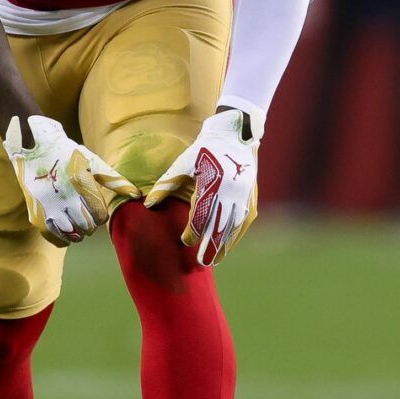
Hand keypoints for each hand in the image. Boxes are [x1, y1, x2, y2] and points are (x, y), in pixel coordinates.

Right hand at [3, 116, 137, 245]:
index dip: (100, 215)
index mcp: (81, 184)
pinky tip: (66, 231)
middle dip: (90, 224)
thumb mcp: (92, 162)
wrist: (34, 149)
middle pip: (86, 226)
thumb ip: (114, 180)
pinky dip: (63, 238)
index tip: (95, 209)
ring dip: (78, 232)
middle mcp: (65, 198)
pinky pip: (54, 238)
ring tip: (77, 222)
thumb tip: (136, 195)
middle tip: (86, 215)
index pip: (99, 216)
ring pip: (71, 234)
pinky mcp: (36, 215)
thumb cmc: (68, 154)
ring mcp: (49, 208)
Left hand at [144, 110, 258, 265]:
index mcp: (211, 182)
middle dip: (210, 246)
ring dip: (225, 244)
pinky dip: (236, 235)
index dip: (193, 232)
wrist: (235, 136)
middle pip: (219, 225)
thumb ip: (166, 185)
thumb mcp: (183, 164)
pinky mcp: (251, 196)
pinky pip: (244, 221)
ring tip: (215, 259)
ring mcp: (243, 194)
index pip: (201, 215)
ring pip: (233, 226)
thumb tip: (148, 205)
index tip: (185, 242)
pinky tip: (229, 245)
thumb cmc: (204, 149)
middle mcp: (230, 191)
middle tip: (202, 262)